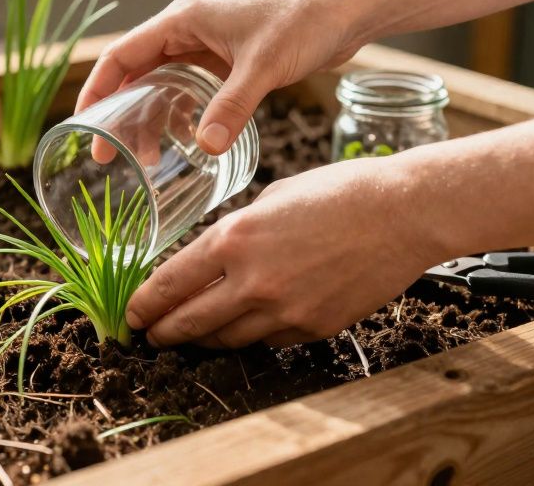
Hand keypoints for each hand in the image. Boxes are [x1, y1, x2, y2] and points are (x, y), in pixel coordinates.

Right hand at [78, 0, 367, 155]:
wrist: (346, 10)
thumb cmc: (304, 22)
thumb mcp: (263, 67)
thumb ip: (232, 107)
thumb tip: (204, 147)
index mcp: (181, 20)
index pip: (120, 57)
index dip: (96, 92)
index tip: (84, 128)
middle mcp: (186, 31)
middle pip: (135, 75)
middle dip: (118, 115)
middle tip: (109, 157)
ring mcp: (206, 47)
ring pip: (161, 87)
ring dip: (149, 120)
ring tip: (145, 161)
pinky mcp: (227, 62)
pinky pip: (189, 92)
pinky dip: (180, 117)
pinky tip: (184, 144)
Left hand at [125, 155, 449, 348]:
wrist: (402, 214)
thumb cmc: (338, 191)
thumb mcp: (271, 198)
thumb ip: (237, 231)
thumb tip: (215, 254)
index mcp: (234, 239)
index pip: (171, 284)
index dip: (145, 304)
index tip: (131, 314)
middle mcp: (252, 281)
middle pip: (190, 323)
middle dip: (163, 333)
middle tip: (150, 336)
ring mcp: (284, 311)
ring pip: (226, 339)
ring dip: (202, 340)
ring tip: (189, 337)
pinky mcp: (313, 328)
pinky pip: (267, 341)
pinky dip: (249, 336)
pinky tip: (242, 329)